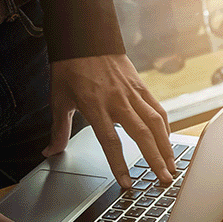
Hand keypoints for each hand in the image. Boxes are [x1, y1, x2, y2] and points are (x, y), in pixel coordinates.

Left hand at [45, 54, 174, 188]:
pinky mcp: (141, 87)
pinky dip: (165, 127)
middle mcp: (117, 101)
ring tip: (172, 165)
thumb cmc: (71, 68)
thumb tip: (50, 151)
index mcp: (95, 106)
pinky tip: (168, 141)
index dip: (119, 164)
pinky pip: (158, 110)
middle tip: (164, 179)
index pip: (110, 141)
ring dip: (166, 146)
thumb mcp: (59, 99)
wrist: (86, 38)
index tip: (127, 183)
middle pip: (141, 135)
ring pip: (155, 123)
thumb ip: (58, 129)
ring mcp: (132, 94)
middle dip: (155, 160)